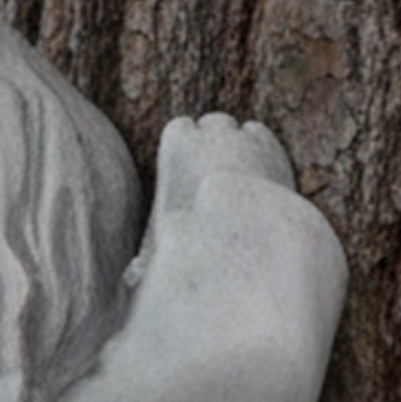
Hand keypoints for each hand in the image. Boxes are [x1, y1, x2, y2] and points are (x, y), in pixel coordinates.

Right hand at [125, 114, 298, 287]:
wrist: (249, 234)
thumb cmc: (197, 244)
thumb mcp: (160, 251)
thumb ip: (146, 259)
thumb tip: (130, 279)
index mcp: (177, 143)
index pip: (179, 128)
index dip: (184, 145)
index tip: (187, 163)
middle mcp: (212, 132)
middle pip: (214, 123)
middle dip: (213, 141)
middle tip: (214, 167)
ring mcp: (243, 136)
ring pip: (242, 130)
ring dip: (240, 146)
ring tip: (239, 173)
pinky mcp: (270, 145)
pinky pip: (262, 139)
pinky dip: (261, 152)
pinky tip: (259, 175)